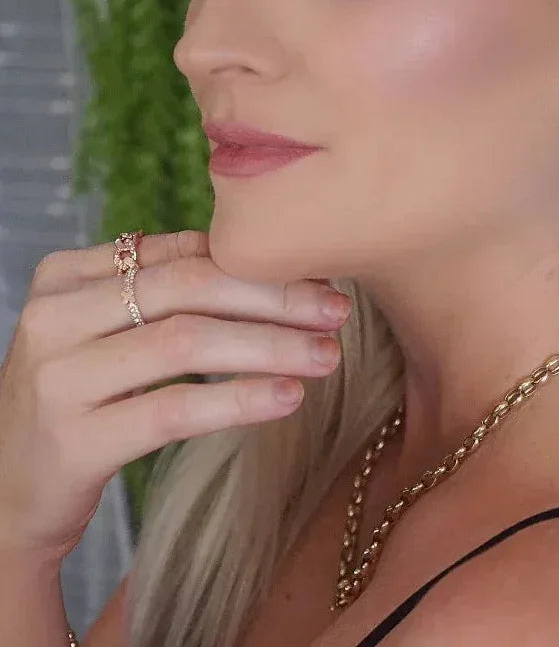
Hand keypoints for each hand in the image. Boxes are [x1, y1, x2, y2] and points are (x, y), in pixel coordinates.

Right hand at [0, 230, 349, 563]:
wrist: (7, 494)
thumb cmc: (80, 398)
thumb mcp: (106, 331)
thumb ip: (164, 287)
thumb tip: (271, 261)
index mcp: (65, 275)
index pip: (181, 254)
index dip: (258, 264)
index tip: (320, 277)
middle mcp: (54, 317)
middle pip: (188, 288)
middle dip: (274, 297)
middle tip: (337, 312)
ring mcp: (57, 378)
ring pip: (186, 343)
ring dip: (270, 346)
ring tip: (326, 356)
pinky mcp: (71, 440)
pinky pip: (172, 410)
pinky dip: (239, 400)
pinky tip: (287, 398)